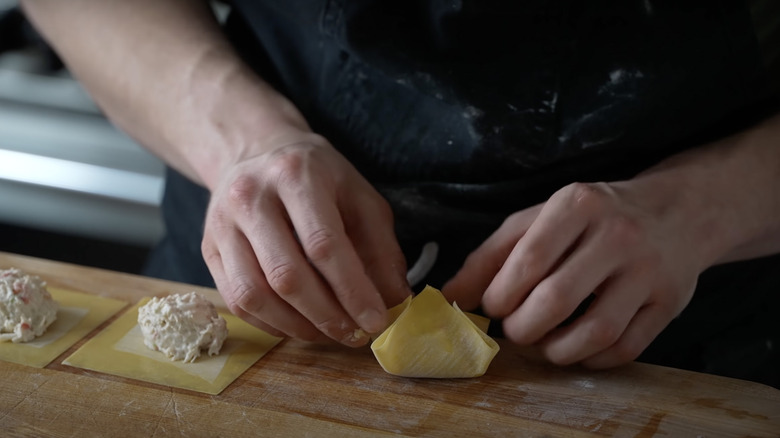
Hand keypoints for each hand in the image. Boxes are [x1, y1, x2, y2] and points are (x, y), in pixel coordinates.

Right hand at [201, 131, 410, 345]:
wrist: (256, 152)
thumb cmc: (318, 177)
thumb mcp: (359, 196)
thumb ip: (381, 246)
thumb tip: (396, 299)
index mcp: (296, 175)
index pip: (323, 244)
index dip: (352, 290)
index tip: (376, 321)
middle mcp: (251, 196)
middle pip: (286, 275)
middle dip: (327, 316)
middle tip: (355, 335)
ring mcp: (222, 224)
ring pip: (254, 295)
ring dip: (297, 327)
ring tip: (329, 333)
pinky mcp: (207, 248)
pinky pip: (236, 302)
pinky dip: (271, 324)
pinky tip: (299, 324)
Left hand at [443, 180, 707, 367]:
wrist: (677, 212)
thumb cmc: (593, 218)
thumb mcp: (540, 220)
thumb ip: (492, 256)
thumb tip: (449, 297)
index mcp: (578, 205)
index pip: (529, 260)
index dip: (501, 295)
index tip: (493, 306)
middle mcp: (617, 235)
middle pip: (556, 300)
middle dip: (522, 327)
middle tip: (515, 329)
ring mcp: (648, 271)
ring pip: (595, 331)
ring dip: (556, 350)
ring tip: (543, 343)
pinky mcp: (670, 302)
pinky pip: (625, 348)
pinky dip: (591, 359)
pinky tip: (576, 348)